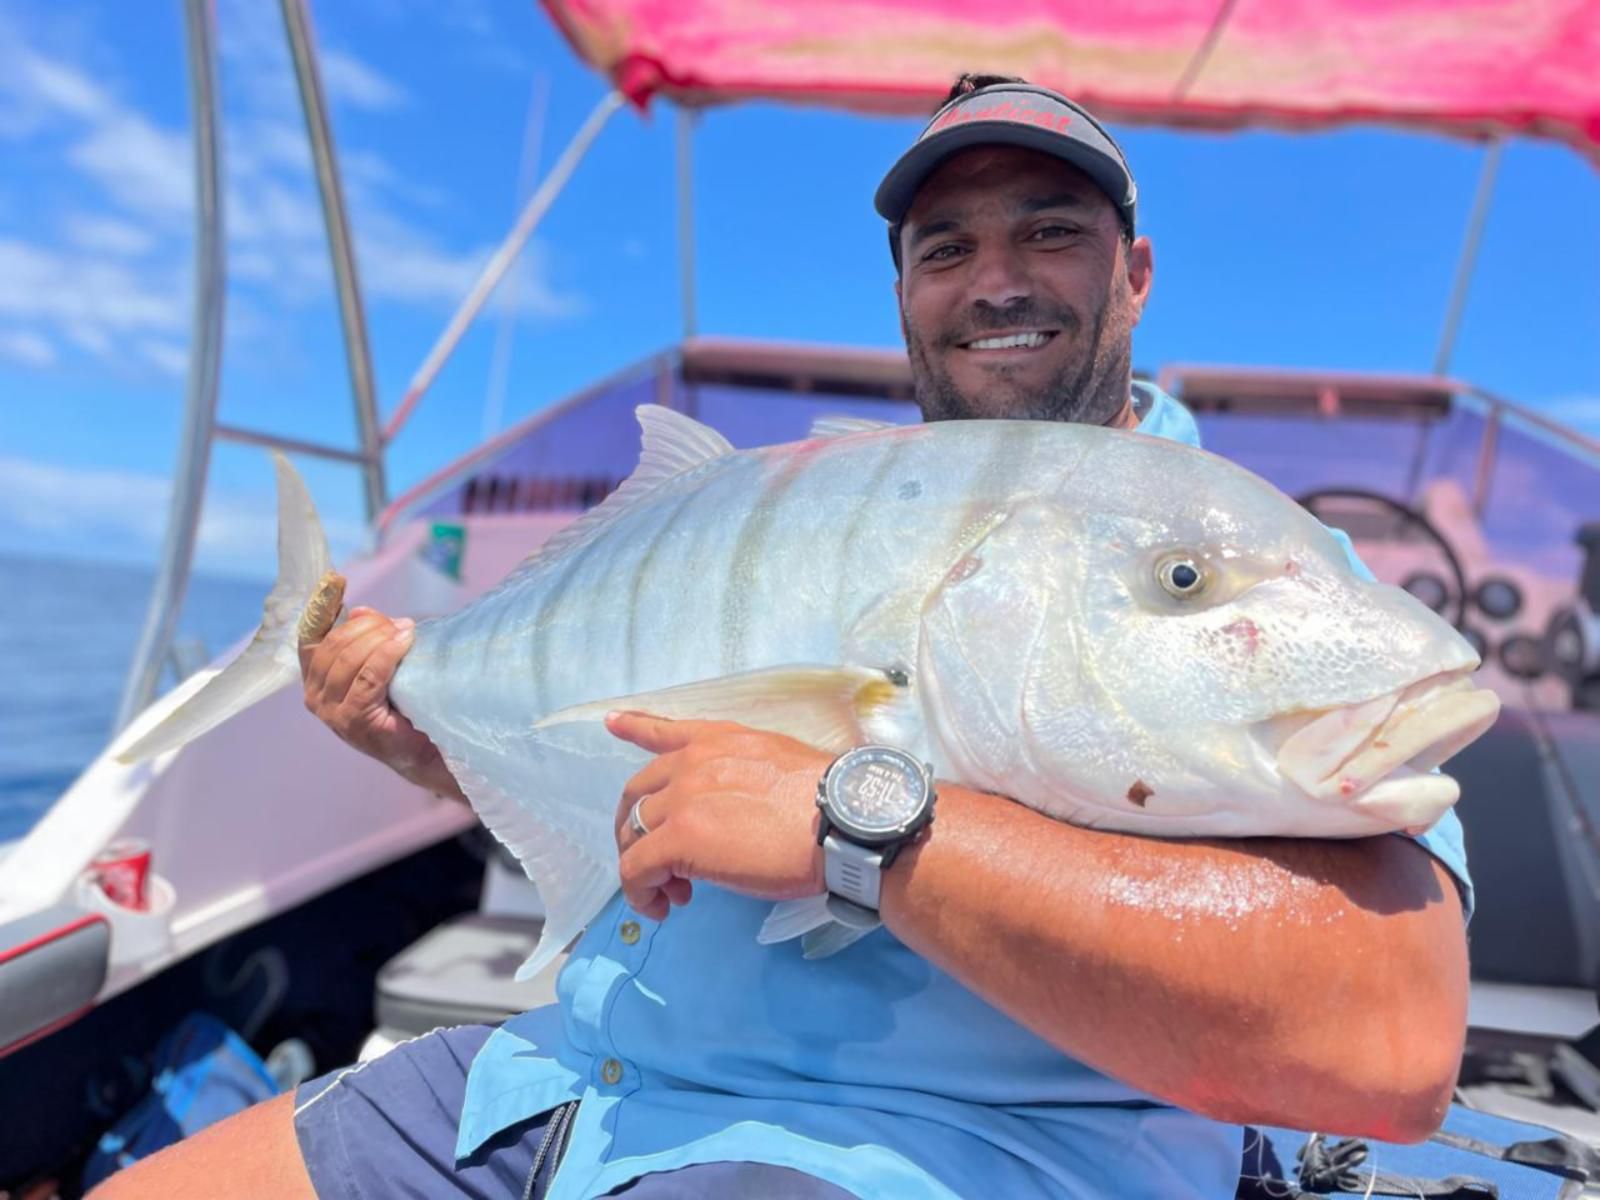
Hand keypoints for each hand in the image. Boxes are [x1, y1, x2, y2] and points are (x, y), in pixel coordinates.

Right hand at [298, 606, 463, 799]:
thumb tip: (358, 611)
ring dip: (380, 638)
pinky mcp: (353, 719)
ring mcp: (330, 710)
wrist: (421, 750)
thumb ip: (366, 639)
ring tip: (406, 632)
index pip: (310, 636)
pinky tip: (404, 642)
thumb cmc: (401, 706)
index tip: (336, 579)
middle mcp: (314, 696)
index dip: (321, 606)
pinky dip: (388, 654)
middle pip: (334, 644)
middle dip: (368, 627)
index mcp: (315, 679)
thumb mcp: (379, 665)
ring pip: (350, 658)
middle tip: (399, 624)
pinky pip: (369, 676)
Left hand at [605, 713, 831, 920]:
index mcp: (718, 741)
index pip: (665, 732)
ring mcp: (681, 800)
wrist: (841, 822)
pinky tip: (660, 905)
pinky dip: (640, 892)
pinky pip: (635, 869)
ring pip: (632, 834)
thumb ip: (741, 774)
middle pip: (636, 795)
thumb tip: (732, 808)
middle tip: (658, 863)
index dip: (634, 728)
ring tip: (673, 891)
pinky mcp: (678, 840)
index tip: (611, 724)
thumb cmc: (828, 804)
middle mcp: (691, 763)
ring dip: (644, 865)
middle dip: (636, 829)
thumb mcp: (779, 764)